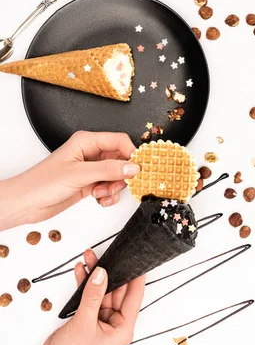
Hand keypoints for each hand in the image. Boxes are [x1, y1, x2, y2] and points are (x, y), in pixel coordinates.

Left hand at [0, 130, 139, 229]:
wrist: (26, 203)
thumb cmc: (42, 183)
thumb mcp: (80, 174)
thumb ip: (108, 170)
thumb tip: (133, 167)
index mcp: (86, 141)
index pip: (119, 141)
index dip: (131, 154)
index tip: (139, 169)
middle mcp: (89, 154)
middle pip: (121, 159)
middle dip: (122, 175)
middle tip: (118, 185)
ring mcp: (90, 170)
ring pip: (116, 175)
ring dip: (114, 187)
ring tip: (102, 193)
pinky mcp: (88, 184)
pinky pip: (109, 187)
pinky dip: (108, 195)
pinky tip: (99, 199)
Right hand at [39, 249, 144, 344]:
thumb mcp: (84, 322)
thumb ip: (93, 295)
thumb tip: (102, 273)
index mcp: (123, 329)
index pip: (134, 297)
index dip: (136, 277)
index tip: (136, 259)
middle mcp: (116, 325)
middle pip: (118, 292)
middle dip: (110, 273)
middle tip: (103, 254)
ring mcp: (102, 322)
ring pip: (103, 293)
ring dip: (96, 277)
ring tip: (89, 257)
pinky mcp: (89, 320)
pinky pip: (91, 298)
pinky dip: (86, 286)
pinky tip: (81, 271)